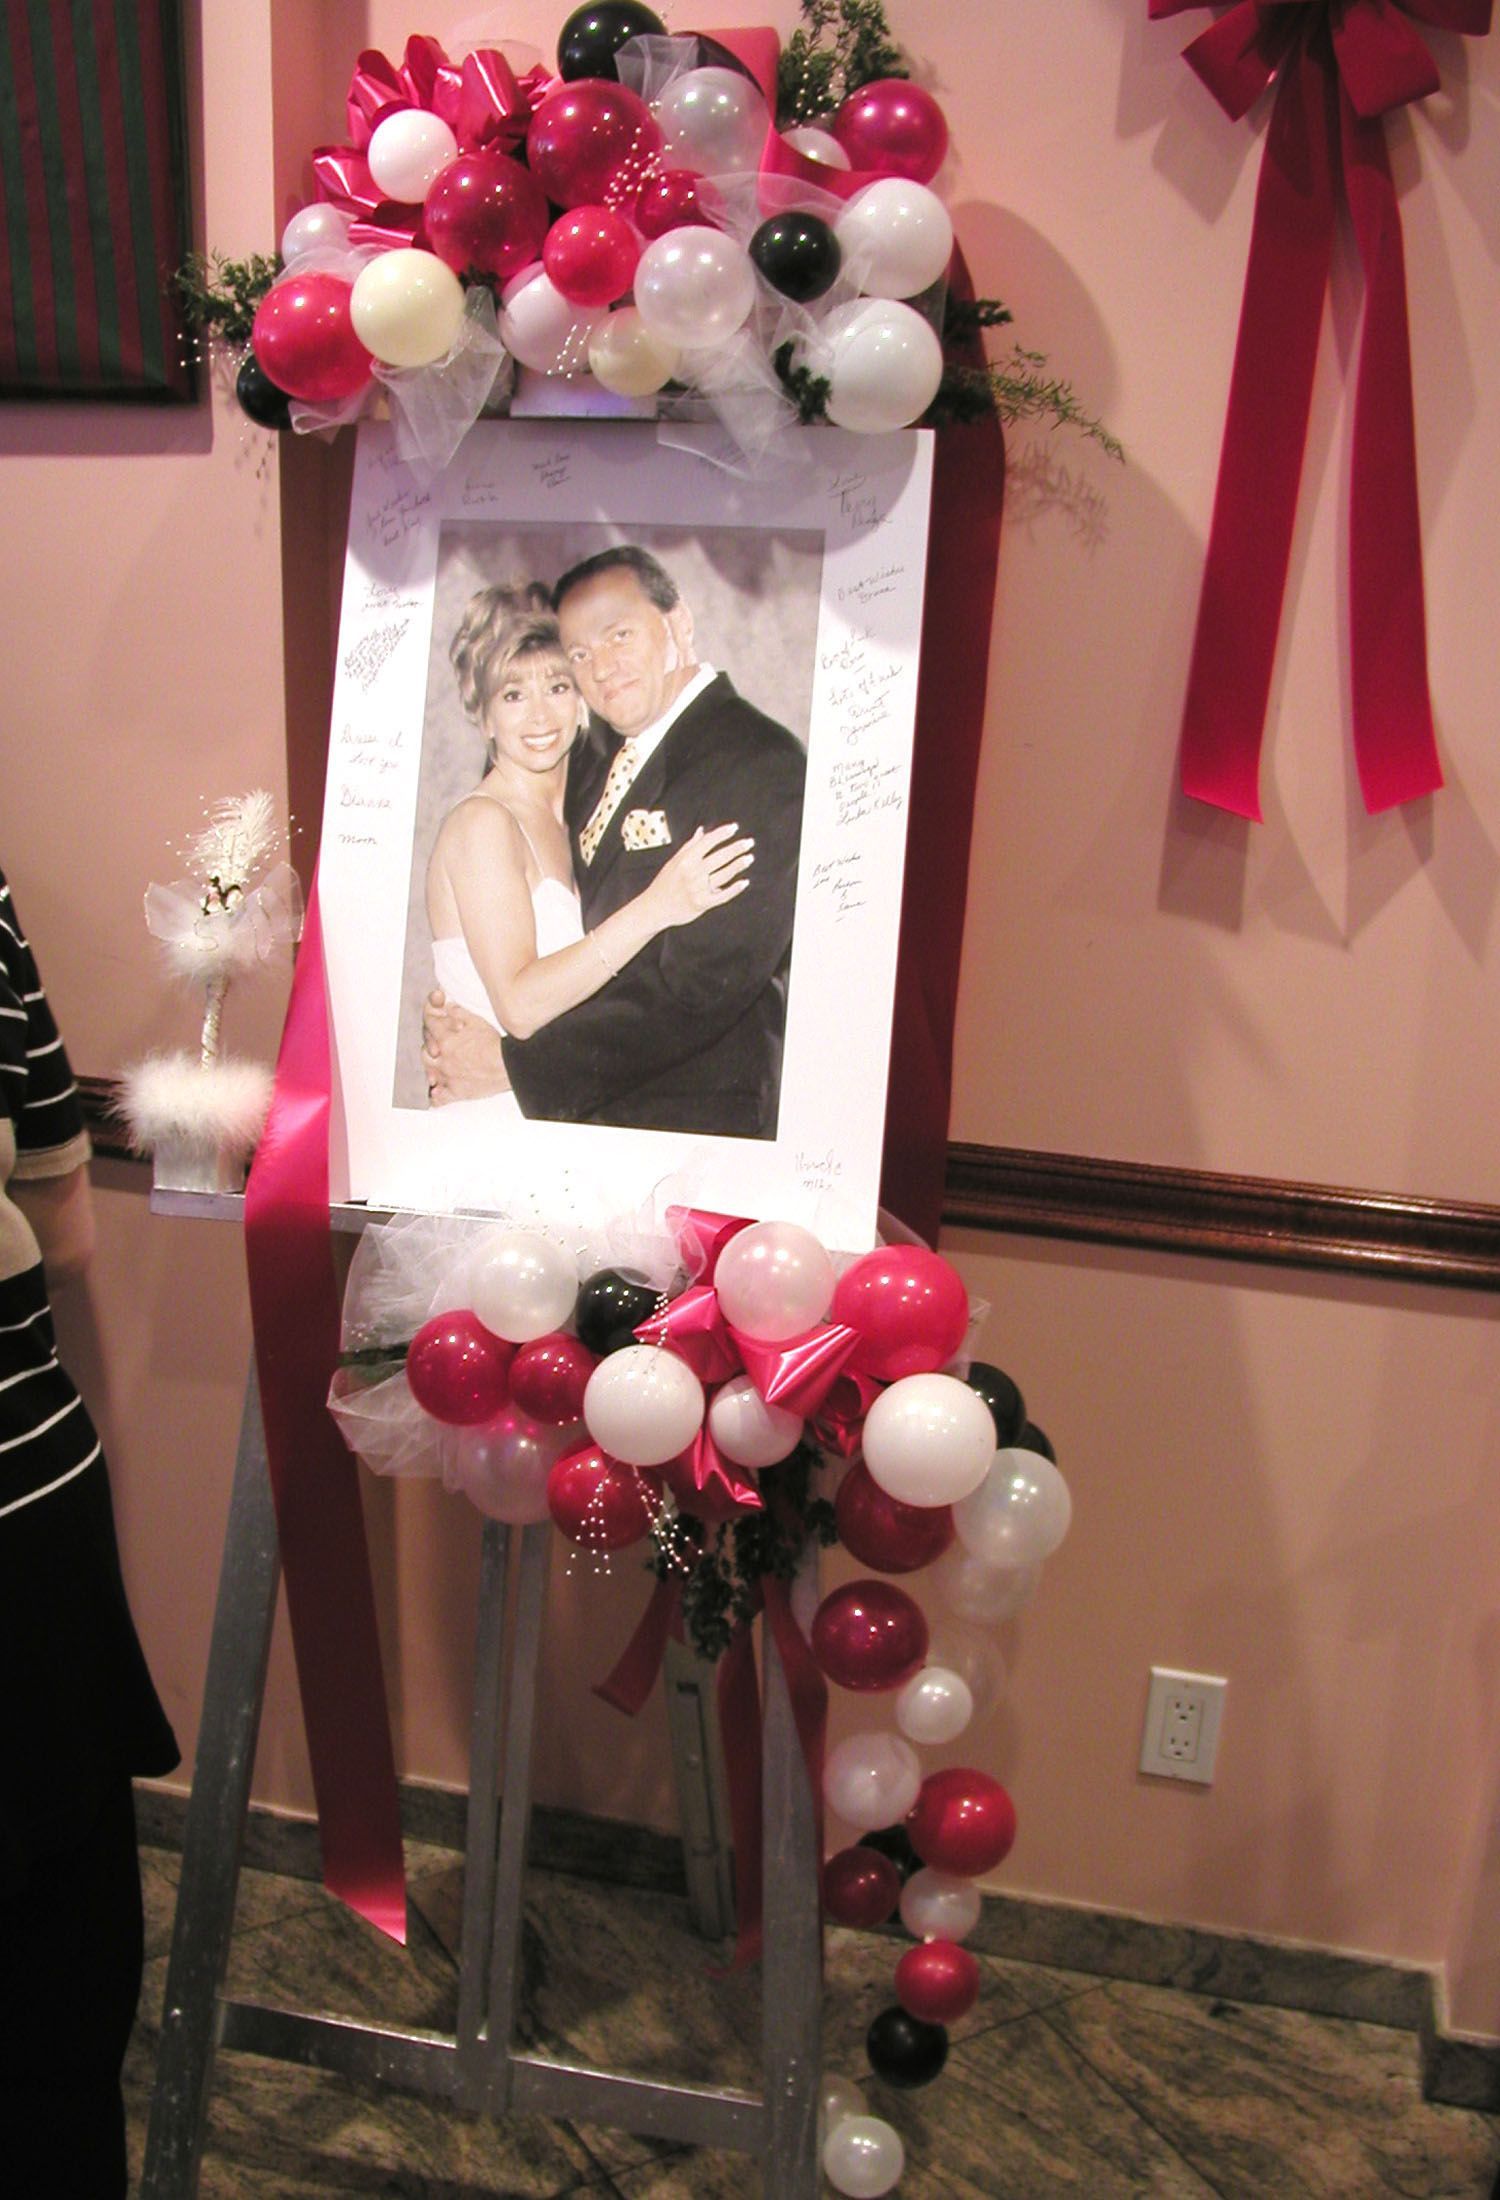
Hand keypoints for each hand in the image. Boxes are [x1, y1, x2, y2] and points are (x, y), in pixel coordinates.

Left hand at [421, 989, 511, 1103]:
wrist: (508, 1065)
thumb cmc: (494, 1045)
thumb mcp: (478, 1022)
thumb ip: (460, 1013)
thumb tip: (449, 1008)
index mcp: (446, 1040)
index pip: (430, 1027)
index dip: (431, 1023)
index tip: (434, 1024)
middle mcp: (443, 1059)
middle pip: (425, 1052)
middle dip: (430, 1048)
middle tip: (437, 1047)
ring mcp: (448, 1077)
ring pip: (429, 1073)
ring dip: (431, 1069)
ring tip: (436, 1068)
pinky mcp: (456, 1092)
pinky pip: (439, 1098)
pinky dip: (436, 1096)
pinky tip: (436, 1093)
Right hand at [646, 822, 753, 928]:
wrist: (654, 909)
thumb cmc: (664, 883)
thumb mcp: (673, 862)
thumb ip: (689, 846)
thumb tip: (702, 831)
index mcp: (685, 860)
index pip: (708, 842)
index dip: (722, 834)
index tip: (734, 828)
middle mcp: (693, 873)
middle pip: (720, 857)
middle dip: (736, 848)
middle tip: (749, 842)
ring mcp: (698, 889)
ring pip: (724, 874)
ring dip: (738, 865)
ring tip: (749, 858)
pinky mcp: (703, 904)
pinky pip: (723, 895)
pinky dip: (735, 889)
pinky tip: (744, 882)